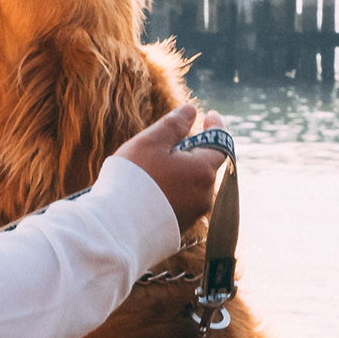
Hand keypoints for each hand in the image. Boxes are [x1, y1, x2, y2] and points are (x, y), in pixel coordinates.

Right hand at [114, 103, 226, 228]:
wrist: (117, 227)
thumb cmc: (134, 179)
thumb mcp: (151, 142)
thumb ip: (174, 124)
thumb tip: (191, 110)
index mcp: (203, 170)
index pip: (220, 144)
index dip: (216, 127)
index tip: (209, 116)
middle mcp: (206, 194)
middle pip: (203, 166)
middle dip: (190, 153)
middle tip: (165, 146)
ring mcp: (194, 214)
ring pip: (192, 185)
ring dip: (179, 174)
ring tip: (150, 172)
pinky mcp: (181, 228)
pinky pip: (181, 203)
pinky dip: (172, 192)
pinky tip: (148, 193)